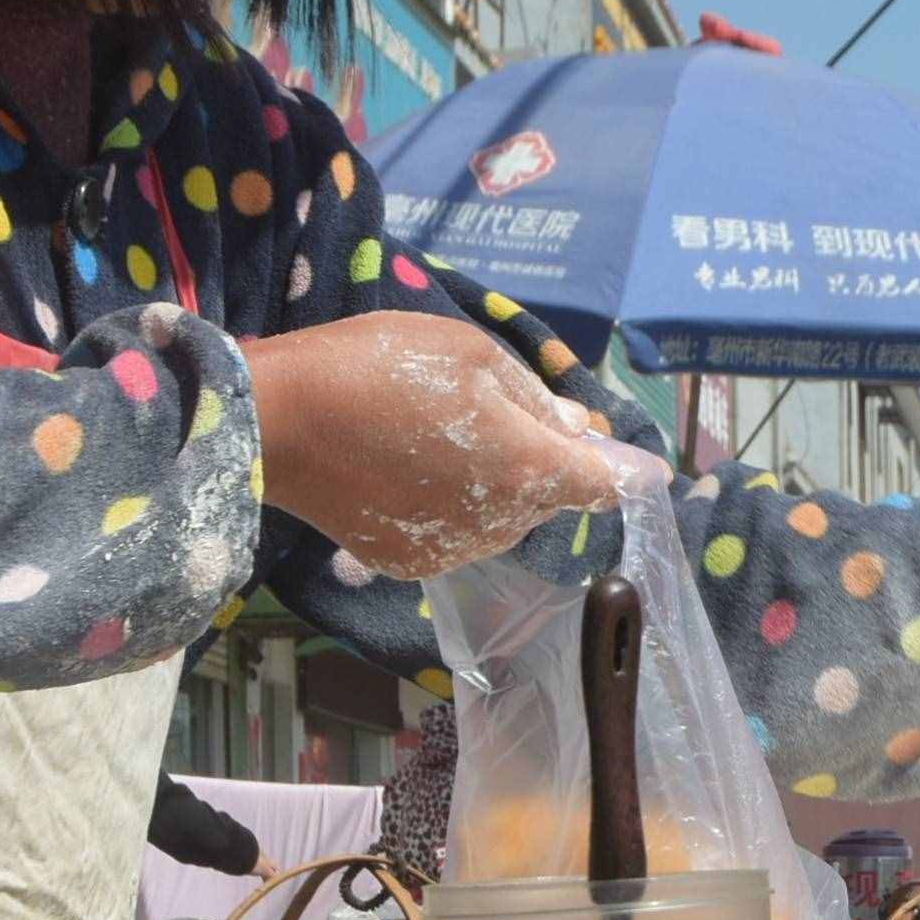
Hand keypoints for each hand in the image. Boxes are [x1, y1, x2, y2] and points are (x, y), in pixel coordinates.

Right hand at [243, 313, 667, 577]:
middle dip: (542, 460)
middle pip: (550, 496)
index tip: (641, 467)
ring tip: (437, 434)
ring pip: (504, 516)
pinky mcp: (411, 564)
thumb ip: (536, 399)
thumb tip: (583, 426)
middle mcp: (502, 524)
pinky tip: (407, 469)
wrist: (279, 424)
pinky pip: (457, 532)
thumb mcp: (469, 355)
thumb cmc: (378, 368)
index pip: (605, 484)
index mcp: (526, 470)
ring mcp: (455, 551)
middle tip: (492, 412)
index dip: (624, 470)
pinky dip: (450, 506)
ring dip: (494, 484)